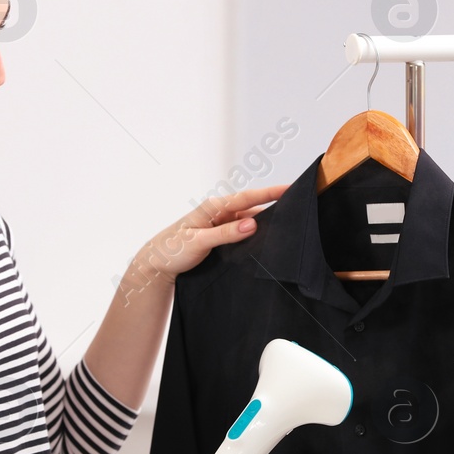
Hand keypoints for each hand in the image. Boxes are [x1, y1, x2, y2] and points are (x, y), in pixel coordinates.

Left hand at [138, 184, 287, 283]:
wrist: (155, 265)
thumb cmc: (171, 250)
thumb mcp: (198, 242)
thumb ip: (225, 234)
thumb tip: (252, 224)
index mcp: (213, 207)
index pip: (247, 197)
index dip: (270, 193)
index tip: (290, 188)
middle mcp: (219, 213)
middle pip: (252, 207)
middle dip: (274, 206)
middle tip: (298, 207)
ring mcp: (221, 225)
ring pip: (249, 221)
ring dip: (264, 224)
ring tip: (287, 226)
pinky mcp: (221, 237)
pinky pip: (242, 233)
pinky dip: (254, 235)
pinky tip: (265, 241)